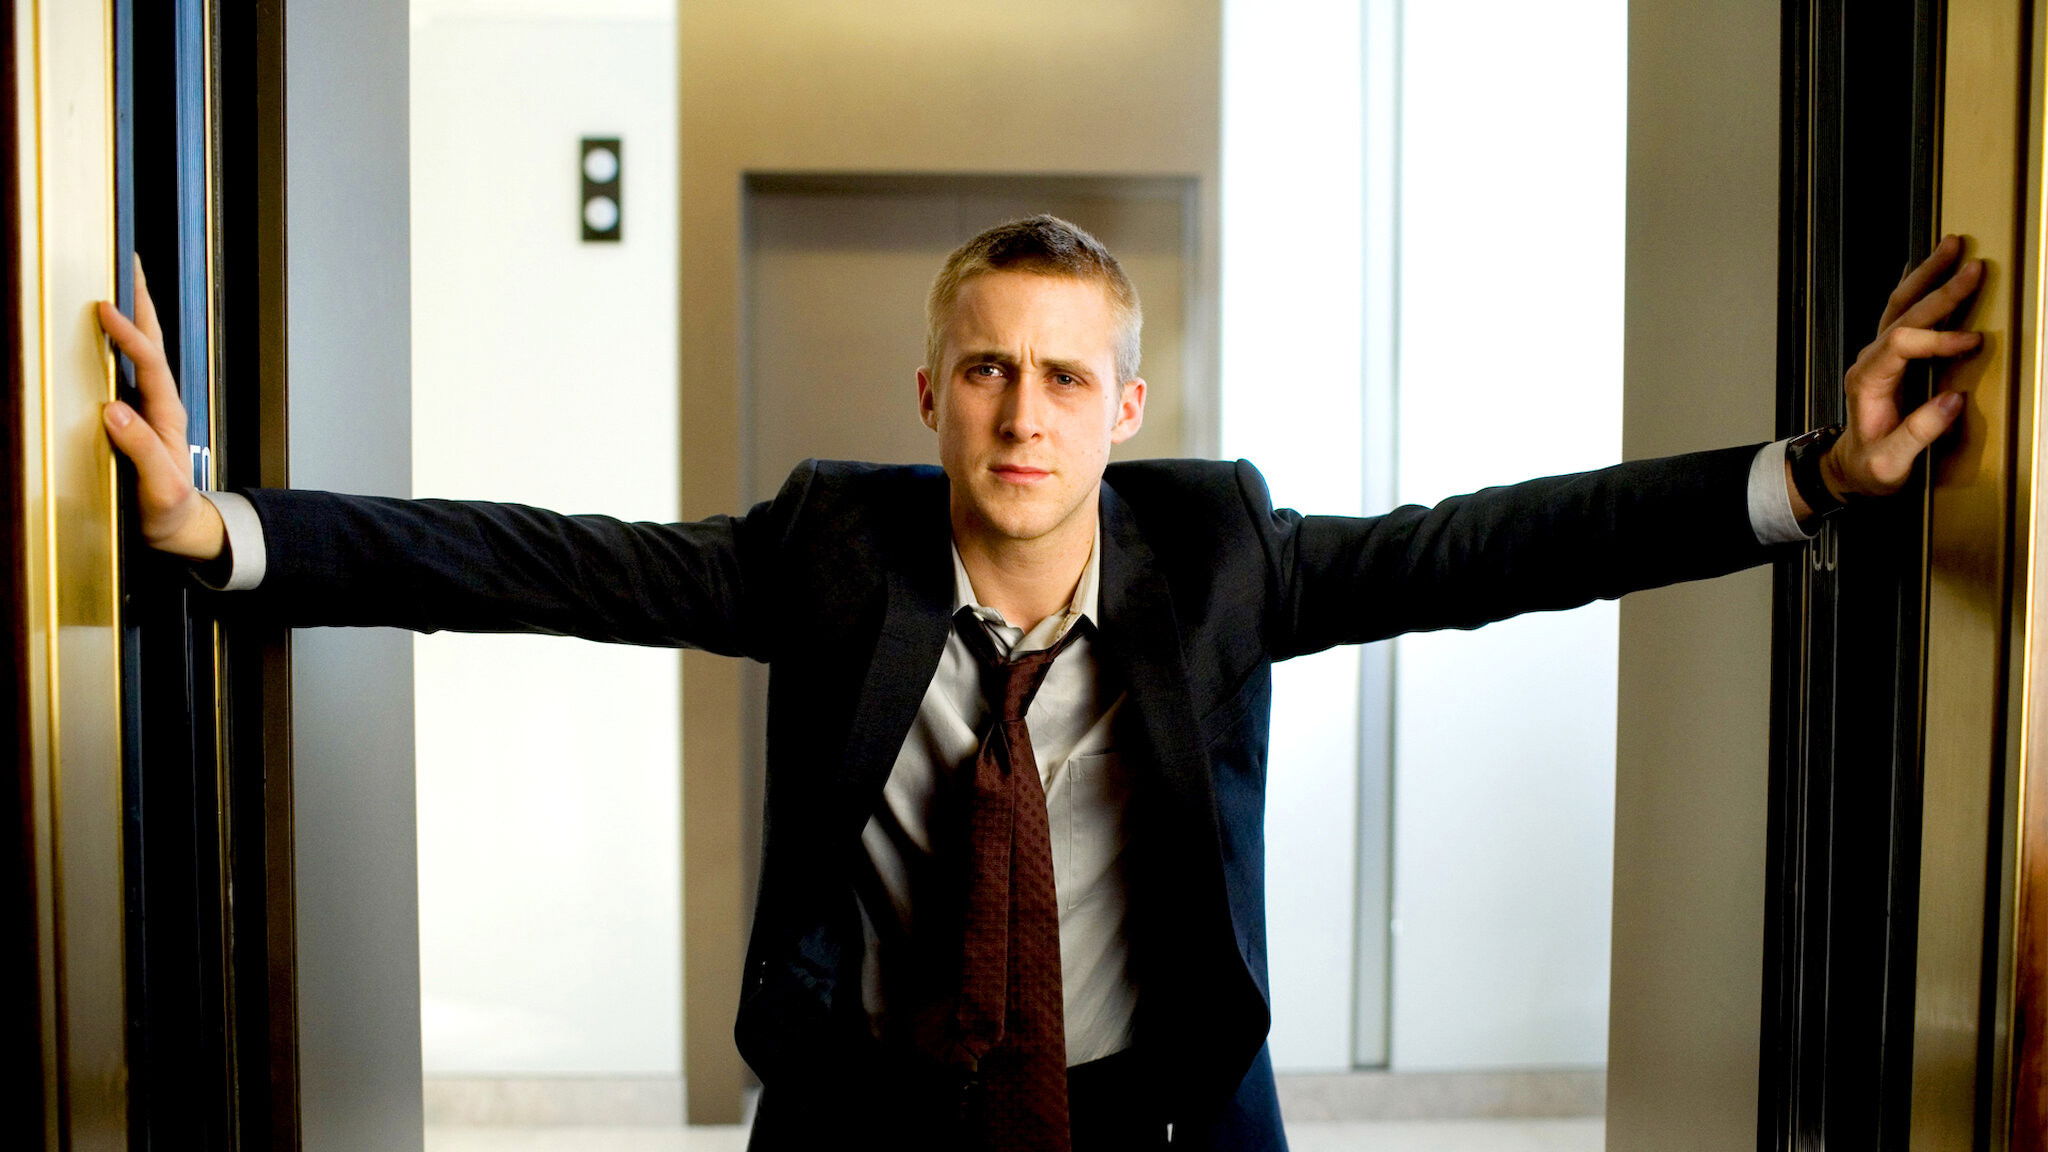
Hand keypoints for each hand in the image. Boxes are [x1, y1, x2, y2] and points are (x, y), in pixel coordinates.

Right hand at [96, 256, 224, 559]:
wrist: (181, 529)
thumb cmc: (170, 510)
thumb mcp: (160, 487)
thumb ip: (141, 451)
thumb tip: (114, 411)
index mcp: (167, 416)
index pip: (149, 364)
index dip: (129, 335)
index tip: (106, 309)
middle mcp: (160, 405)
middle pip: (153, 344)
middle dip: (141, 305)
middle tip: (127, 266)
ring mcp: (149, 409)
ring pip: (142, 353)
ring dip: (133, 317)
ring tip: (119, 282)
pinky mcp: (136, 418)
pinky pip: (128, 372)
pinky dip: (119, 344)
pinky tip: (104, 331)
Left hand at [1795, 234, 1984, 516]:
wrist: (1849, 469)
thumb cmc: (1869, 468)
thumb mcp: (1890, 463)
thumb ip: (1918, 434)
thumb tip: (1954, 400)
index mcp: (1867, 382)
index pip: (1901, 344)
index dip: (1937, 338)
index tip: (1972, 341)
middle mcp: (1869, 361)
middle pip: (1903, 314)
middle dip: (1940, 291)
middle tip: (1973, 267)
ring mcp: (1877, 356)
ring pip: (1900, 305)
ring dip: (1927, 274)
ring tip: (1952, 244)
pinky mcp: (1889, 356)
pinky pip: (1903, 313)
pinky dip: (1921, 287)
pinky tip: (1934, 268)